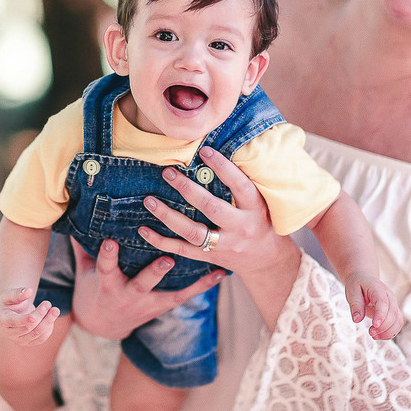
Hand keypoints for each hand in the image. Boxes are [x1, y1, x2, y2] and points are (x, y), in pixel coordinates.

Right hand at [0, 286, 59, 345]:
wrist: (11, 310)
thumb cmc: (10, 301)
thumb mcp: (10, 294)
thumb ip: (18, 293)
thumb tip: (29, 290)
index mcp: (3, 320)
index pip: (14, 322)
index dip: (25, 320)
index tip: (34, 316)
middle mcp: (9, 333)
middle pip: (28, 328)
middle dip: (40, 315)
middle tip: (48, 303)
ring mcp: (19, 340)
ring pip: (36, 334)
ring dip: (48, 322)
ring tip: (55, 309)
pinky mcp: (28, 342)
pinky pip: (41, 338)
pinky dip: (49, 328)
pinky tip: (51, 316)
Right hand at [70, 238, 224, 339]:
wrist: (105, 324)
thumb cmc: (95, 288)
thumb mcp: (85, 270)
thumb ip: (82, 245)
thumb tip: (73, 216)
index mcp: (107, 284)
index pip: (105, 268)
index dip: (107, 256)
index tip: (110, 241)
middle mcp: (129, 295)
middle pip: (142, 283)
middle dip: (154, 272)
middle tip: (167, 259)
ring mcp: (148, 303)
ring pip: (168, 293)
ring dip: (187, 281)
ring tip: (205, 267)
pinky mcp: (162, 306)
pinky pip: (184, 297)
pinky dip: (203, 285)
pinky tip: (220, 273)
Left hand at [136, 146, 293, 276]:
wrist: (266, 260)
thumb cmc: (260, 220)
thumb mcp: (259, 201)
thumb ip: (240, 184)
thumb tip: (213, 155)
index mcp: (254, 208)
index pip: (239, 184)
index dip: (223, 167)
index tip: (204, 150)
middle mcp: (240, 227)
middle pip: (211, 208)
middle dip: (187, 189)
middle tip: (168, 173)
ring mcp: (224, 245)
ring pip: (193, 232)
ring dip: (168, 216)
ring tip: (149, 200)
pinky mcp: (209, 257)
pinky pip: (182, 250)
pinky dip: (161, 241)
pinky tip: (143, 230)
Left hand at [346, 273, 402, 339]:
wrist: (364, 278)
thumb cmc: (357, 284)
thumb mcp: (351, 291)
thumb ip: (355, 305)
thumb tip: (357, 320)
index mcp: (378, 289)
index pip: (383, 303)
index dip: (381, 315)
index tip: (375, 325)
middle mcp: (389, 296)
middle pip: (393, 314)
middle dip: (383, 327)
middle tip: (370, 332)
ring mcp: (393, 304)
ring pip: (398, 321)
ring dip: (388, 332)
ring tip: (374, 335)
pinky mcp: (393, 312)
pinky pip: (397, 324)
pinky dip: (390, 333)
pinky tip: (379, 336)